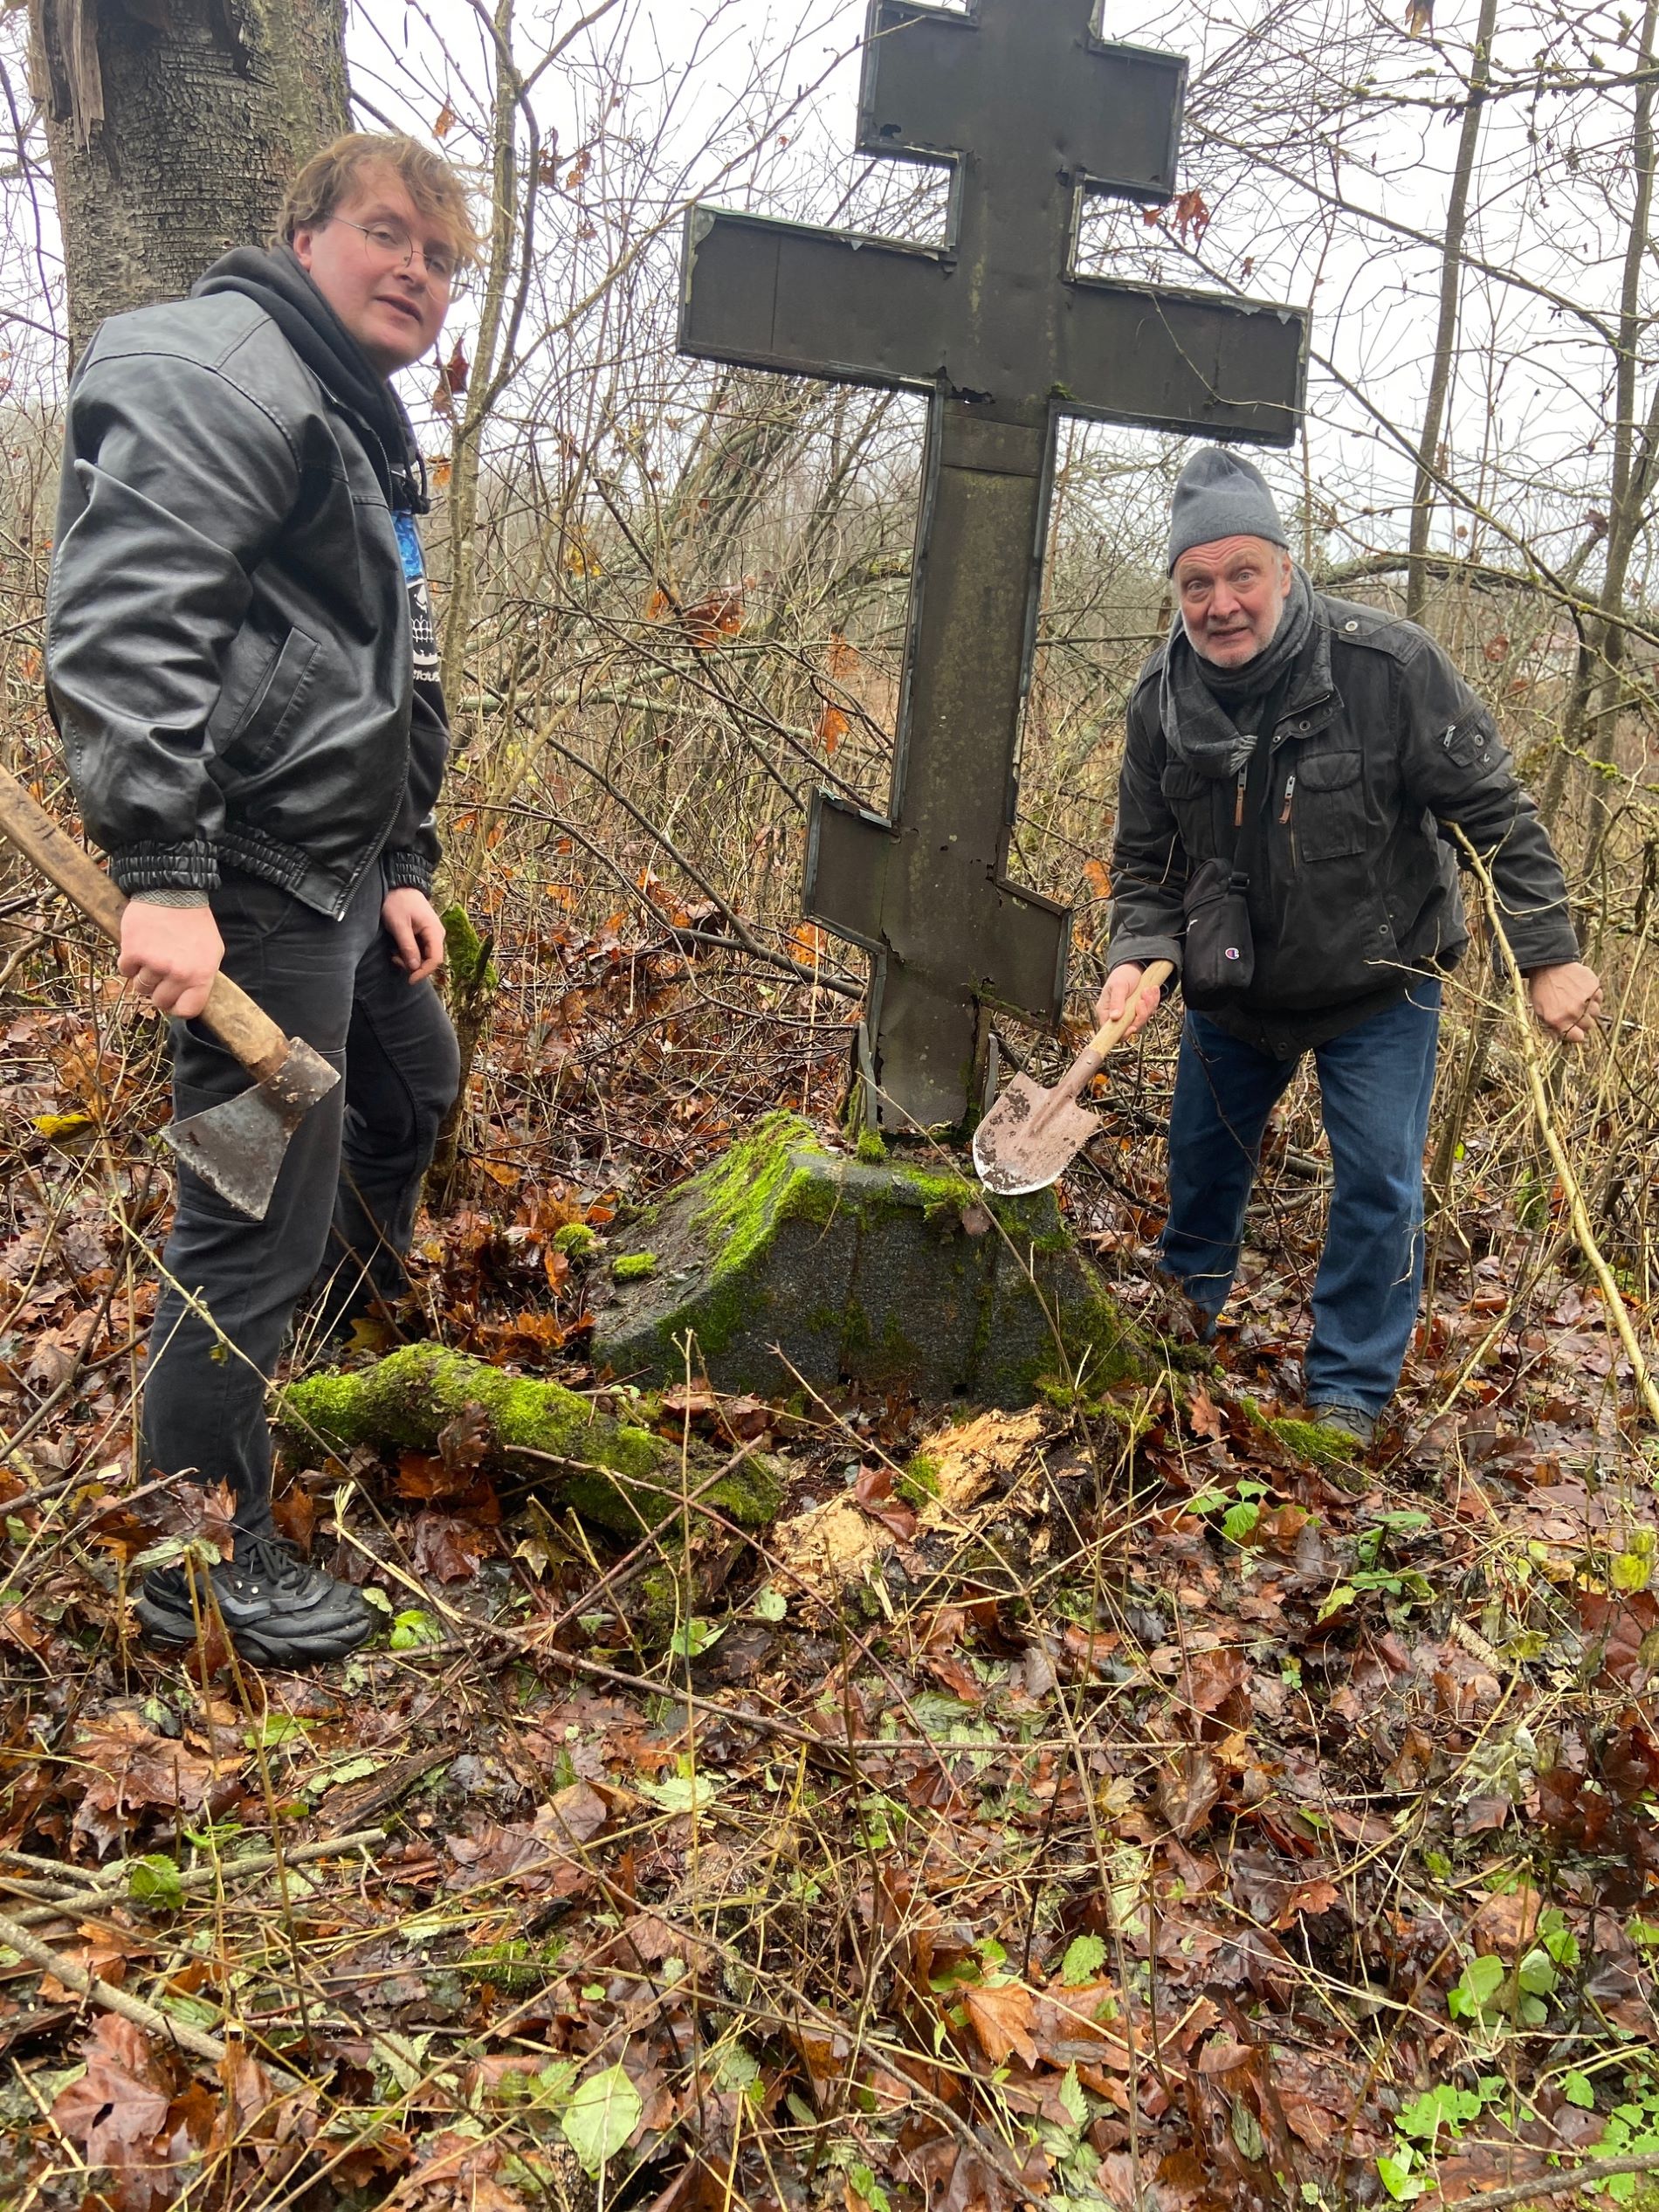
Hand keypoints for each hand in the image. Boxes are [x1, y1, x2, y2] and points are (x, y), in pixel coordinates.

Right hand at [118, 902, 223, 1018]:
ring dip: (142, 975)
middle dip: (157, 990)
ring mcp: (154, 964)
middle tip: (159, 973)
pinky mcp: (133, 952)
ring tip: (151, 955)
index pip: (187, 1010)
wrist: (173, 891)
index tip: (172, 999)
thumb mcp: (212, 951)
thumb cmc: (195, 921)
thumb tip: (188, 998)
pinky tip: (139, 946)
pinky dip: (129, 962)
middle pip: (159, 1001)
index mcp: (201, 975)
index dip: (176, 1007)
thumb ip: (201, 977)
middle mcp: (179, 973)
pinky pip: (124, 971)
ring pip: (140, 987)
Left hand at [382, 887, 445, 982]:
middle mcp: (437, 934)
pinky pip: (421, 950)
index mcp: (434, 931)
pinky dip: (409, 953)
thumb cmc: (398, 902)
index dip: (424, 972)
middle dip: (414, 966)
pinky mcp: (425, 933)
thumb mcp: (399, 925)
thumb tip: (414, 968)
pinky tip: (398, 948)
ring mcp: (432, 934)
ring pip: (425, 956)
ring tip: (394, 953)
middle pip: (430, 959)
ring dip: (410, 960)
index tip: (409, 980)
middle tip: (395, 959)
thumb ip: (408, 946)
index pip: (436, 959)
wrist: (399, 884)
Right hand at [1093, 962, 1162, 1040]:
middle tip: (1142, 1000)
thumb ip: (1116, 1001)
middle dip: (1140, 1014)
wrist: (1133, 966)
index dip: (1122, 1033)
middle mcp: (1117, 1015)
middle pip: (1130, 1027)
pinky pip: (1150, 1012)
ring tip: (1147, 990)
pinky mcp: (1140, 1010)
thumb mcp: (1118, 985)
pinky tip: (1152, 990)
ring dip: (1149, 1006)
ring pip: (1142, 1020)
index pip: (1111, 1031)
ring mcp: (1129, 1014)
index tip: (1132, 1027)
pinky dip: (1153, 1002)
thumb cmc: (1122, 974)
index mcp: (1106, 1011)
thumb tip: (1114, 1017)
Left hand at [1527, 960, 1601, 1045]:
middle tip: (1575, 1011)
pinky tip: (1582, 990)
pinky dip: (1593, 996)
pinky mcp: (1594, 987)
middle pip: (1589, 1026)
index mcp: (1559, 1020)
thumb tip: (1565, 1039)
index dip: (1577, 1034)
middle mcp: (1574, 1012)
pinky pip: (1599, 998)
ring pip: (1596, 1013)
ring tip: (1578, 998)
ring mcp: (1585, 999)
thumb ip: (1554, 1027)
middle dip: (1583, 1021)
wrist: (1548, 965)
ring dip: (1589, 1008)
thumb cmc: (1542, 990)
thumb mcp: (1540, 1011)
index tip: (1576, 1029)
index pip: (1578, 1038)